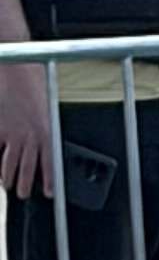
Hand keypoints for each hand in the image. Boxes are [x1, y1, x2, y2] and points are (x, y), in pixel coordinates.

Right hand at [0, 62, 55, 197]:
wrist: (14, 65)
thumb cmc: (30, 79)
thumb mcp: (43, 105)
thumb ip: (41, 125)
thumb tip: (40, 141)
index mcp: (45, 131)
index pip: (50, 162)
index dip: (50, 180)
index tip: (50, 193)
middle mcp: (29, 136)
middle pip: (26, 169)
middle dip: (24, 185)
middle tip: (22, 193)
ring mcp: (10, 133)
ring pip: (8, 164)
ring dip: (7, 177)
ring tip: (7, 183)